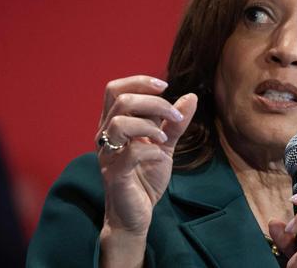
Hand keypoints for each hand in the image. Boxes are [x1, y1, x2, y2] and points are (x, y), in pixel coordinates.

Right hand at [95, 75, 196, 266]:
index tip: (165, 86)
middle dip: (154, 102)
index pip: (115, 90)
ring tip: (165, 138)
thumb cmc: (145, 177)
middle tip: (175, 116)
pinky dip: (150, 149)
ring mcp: (108, 155)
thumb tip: (191, 96)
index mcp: (114, 124)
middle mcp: (105, 136)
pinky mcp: (115, 174)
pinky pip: (129, 153)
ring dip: (149, 124)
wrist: (137, 215)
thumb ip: (176, 123)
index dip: (139, 82)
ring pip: (119, 123)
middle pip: (120, 100)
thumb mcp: (166, 145)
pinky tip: (160, 155)